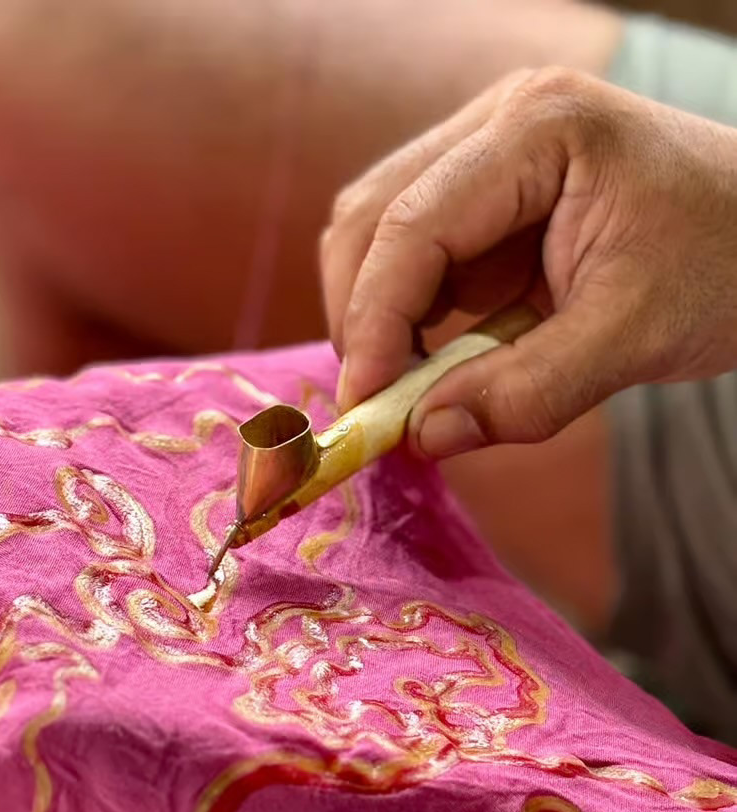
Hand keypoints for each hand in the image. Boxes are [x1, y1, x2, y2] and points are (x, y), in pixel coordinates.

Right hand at [322, 67, 736, 457]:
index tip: (364, 404)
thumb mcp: (635, 337)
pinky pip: (414, 257)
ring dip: (376, 316)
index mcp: (539, 131)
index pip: (413, 224)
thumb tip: (425, 436)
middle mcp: (497, 125)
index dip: (374, 320)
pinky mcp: (484, 200)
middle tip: (375, 401)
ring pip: (378, 235)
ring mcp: (486, 158)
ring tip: (403, 384)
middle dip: (362, 315)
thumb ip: (526, 393)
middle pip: (372, 217)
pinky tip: (429, 358)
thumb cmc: (727, 264)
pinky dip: (406, 316)